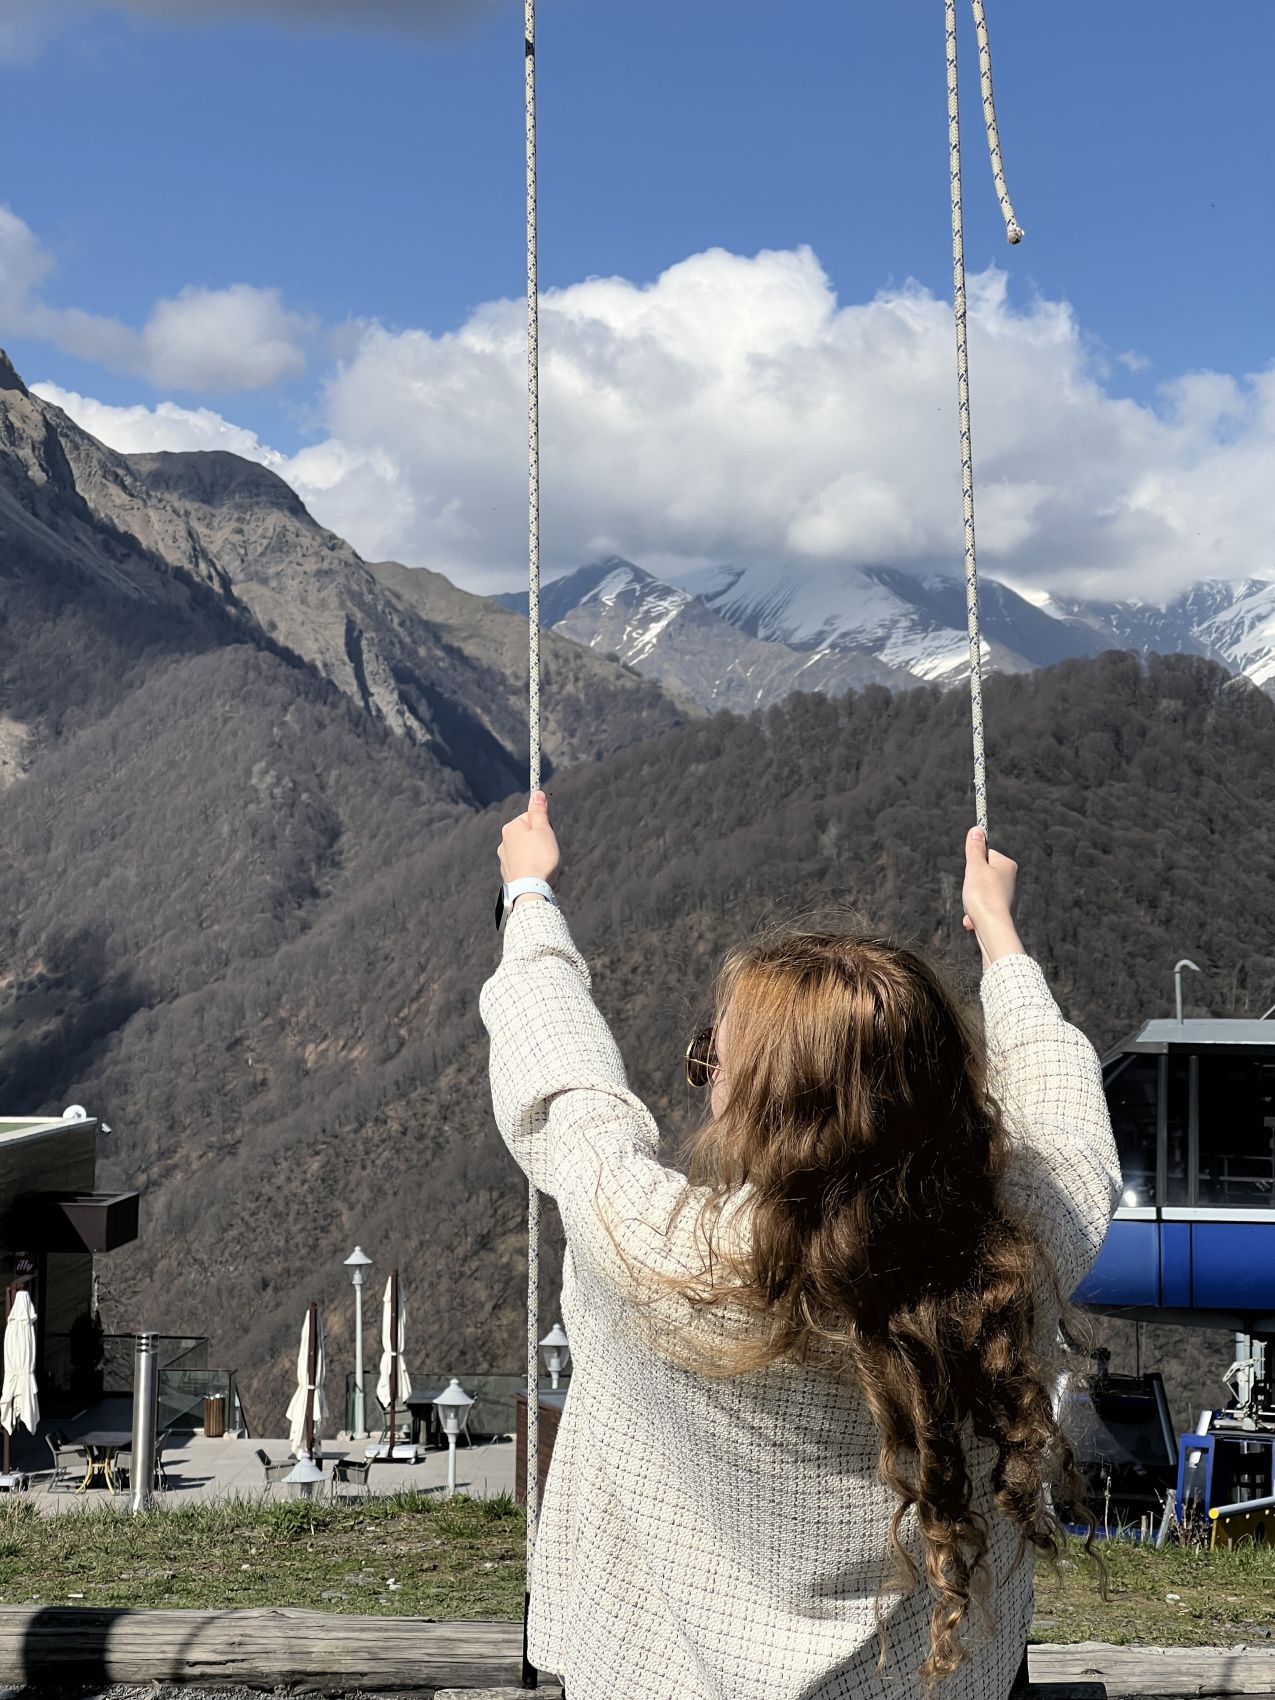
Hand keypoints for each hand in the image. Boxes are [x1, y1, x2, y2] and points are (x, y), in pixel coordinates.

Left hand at [499, 790, 560, 888]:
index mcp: (511, 827)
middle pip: (529, 834)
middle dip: (541, 841)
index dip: (545, 825)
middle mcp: (504, 841)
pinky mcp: (508, 873)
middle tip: (548, 851)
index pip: (532, 817)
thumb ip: (539, 811)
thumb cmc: (539, 859)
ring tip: (543, 866)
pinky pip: (523, 865)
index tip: (548, 835)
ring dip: (536, 855)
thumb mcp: (544, 830)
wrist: (529, 891)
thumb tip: (537, 793)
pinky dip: (531, 868)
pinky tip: (537, 875)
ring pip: (526, 850)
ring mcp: (505, 858)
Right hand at [961, 827, 1022, 965]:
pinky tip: (972, 921)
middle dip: (972, 884)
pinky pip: (983, 907)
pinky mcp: (1002, 911)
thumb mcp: (975, 867)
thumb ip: (974, 848)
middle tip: (972, 892)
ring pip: (981, 892)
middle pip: (982, 874)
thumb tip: (977, 829)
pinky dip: (975, 913)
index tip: (973, 875)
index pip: (985, 855)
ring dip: (972, 900)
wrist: (992, 928)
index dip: (973, 864)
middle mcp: (1011, 880)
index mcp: (1008, 865)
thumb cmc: (983, 895)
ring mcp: (1007, 896)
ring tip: (974, 907)